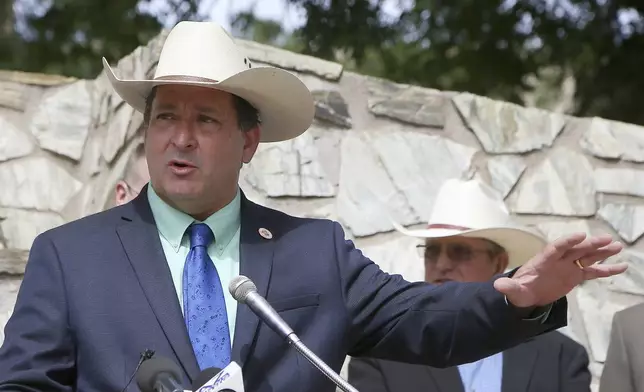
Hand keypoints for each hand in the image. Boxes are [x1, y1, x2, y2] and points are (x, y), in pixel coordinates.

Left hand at [493, 232, 626, 307]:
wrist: (526, 295)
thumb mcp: (513, 292)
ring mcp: (568, 266)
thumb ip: (509, 288)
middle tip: (608, 239)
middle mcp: (557, 260)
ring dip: (601, 252)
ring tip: (618, 247)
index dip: (567, 242)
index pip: (556, 248)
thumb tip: (498, 286)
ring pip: (587, 256)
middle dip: (590, 244)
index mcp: (543, 260)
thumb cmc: (519, 291)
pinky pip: (593, 271)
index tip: (581, 236)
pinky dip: (606, 269)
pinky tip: (622, 266)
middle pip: (575, 249)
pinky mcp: (575, 275)